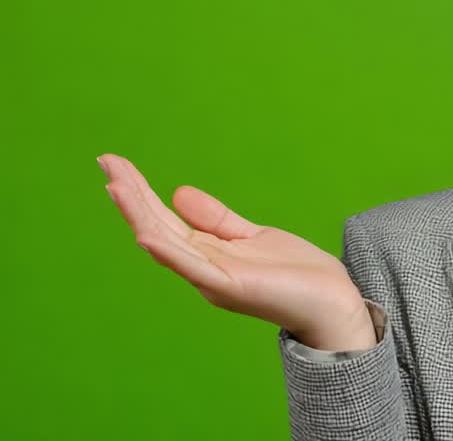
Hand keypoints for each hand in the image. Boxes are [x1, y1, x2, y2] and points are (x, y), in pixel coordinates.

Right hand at [100, 153, 372, 347]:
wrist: (333, 303)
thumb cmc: (297, 274)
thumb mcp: (252, 237)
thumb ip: (217, 220)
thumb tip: (178, 193)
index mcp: (206, 255)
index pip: (164, 219)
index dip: (140, 193)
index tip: (116, 164)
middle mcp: (203, 268)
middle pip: (158, 227)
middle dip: (132, 196)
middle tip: (106, 162)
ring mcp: (214, 279)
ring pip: (168, 243)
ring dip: (140, 215)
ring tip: (115, 188)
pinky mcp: (232, 287)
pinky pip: (195, 268)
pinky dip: (170, 252)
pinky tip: (148, 235)